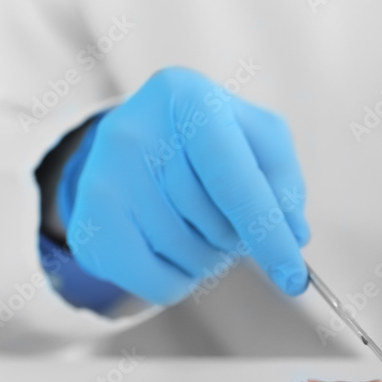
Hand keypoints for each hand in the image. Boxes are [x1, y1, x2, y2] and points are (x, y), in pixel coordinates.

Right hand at [64, 67, 309, 304]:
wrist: (138, 142)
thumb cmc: (213, 142)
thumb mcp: (260, 140)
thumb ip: (285, 183)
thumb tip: (292, 235)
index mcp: (188, 98)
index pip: (236, 182)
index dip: (269, 236)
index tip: (294, 278)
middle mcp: (136, 130)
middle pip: (216, 224)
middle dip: (237, 237)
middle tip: (229, 217)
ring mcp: (104, 177)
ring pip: (188, 256)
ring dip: (210, 257)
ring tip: (198, 224)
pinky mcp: (87, 223)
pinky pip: (155, 283)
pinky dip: (180, 280)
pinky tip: (175, 249)